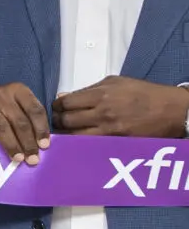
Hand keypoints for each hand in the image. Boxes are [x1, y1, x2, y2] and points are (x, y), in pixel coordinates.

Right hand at [0, 81, 49, 163]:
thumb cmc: (3, 105)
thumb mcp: (19, 103)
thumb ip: (31, 117)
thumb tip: (43, 144)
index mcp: (19, 90)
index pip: (34, 110)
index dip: (41, 129)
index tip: (44, 146)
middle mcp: (2, 94)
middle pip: (19, 121)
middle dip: (28, 142)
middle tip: (33, 159)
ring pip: (1, 126)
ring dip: (11, 144)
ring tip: (18, 158)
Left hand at [53, 76, 188, 138]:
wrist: (172, 110)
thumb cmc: (144, 93)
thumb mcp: (116, 82)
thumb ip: (89, 89)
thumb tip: (63, 97)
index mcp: (101, 94)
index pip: (66, 103)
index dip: (56, 106)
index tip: (56, 108)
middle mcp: (103, 112)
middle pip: (66, 121)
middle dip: (57, 122)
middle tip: (58, 122)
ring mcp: (109, 130)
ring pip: (74, 137)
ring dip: (66, 136)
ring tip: (65, 134)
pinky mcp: (116, 143)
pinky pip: (90, 145)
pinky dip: (80, 145)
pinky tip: (78, 143)